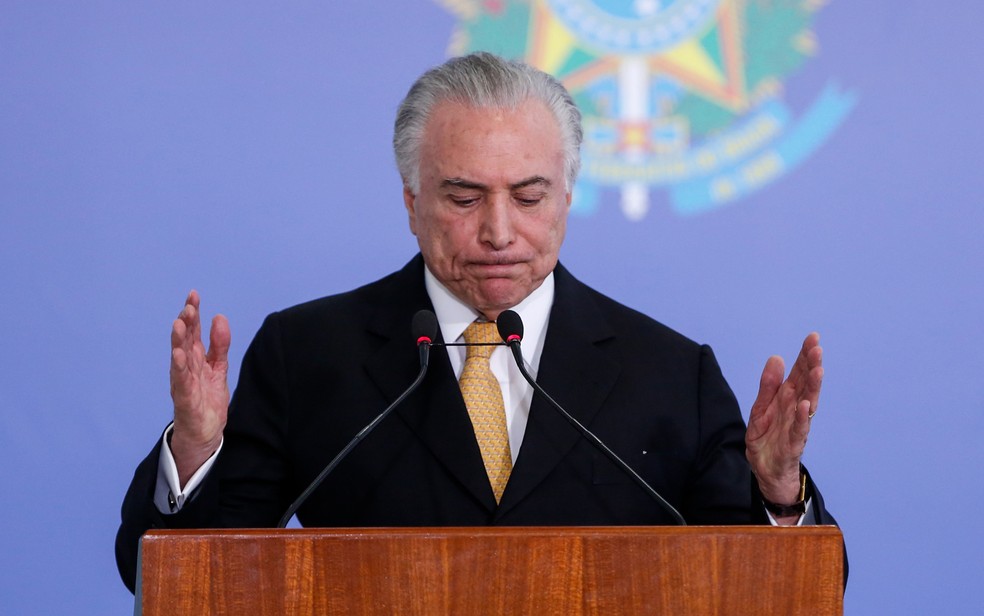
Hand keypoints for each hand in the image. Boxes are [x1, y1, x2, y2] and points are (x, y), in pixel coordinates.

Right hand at [169, 290, 230, 485]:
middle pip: (184, 341)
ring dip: (178, 341)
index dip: (193, 314)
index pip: (192, 332)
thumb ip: (220, 345)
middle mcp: (185, 368)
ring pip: (179, 358)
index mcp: (194, 359)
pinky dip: (179, 368)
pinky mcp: (185, 398)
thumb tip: (220, 317)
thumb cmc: (207, 400)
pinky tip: (178, 355)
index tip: (194, 295)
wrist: (204, 434)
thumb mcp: (219, 369)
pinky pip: (181, 381)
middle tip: (188, 305)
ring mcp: (183, 382)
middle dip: (185, 322)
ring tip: (180, 324)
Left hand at [745, 333, 822, 508]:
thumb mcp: (761, 408)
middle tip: (817, 347)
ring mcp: (796, 426)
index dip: (805, 356)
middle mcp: (796, 409)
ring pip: (808, 403)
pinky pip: (800, 429)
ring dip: (813, 387)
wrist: (766, 472)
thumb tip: (776, 357)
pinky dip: (803, 417)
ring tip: (817, 369)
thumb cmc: (767, 438)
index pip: (799, 373)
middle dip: (812, 366)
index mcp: (788, 399)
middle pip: (806, 385)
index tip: (813, 337)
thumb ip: (768, 385)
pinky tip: (806, 404)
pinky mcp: (793, 444)